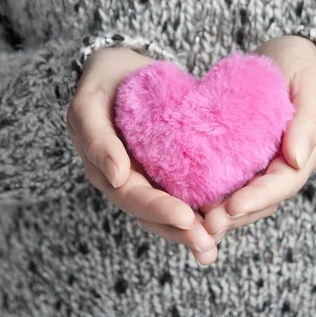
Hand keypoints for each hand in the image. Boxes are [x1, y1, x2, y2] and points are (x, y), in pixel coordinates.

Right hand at [67, 47, 218, 265]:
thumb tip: (116, 176)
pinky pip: (187, 193)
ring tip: (214, 246)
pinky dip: (204, 208)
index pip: (132, 197)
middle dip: (180, 231)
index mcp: (105, 171)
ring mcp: (149, 178)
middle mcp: (128, 181)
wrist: (121, 70)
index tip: (186, 217)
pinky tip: (226, 220)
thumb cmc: (102, 83)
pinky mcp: (170, 170)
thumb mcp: (88, 104)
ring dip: (192, 231)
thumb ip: (97, 139)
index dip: (158, 210)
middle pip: (153, 214)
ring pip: (170, 211)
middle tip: (208, 244)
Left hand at [202, 36, 315, 237]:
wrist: (284, 54)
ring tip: (193, 225)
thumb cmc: (300, 64)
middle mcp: (284, 165)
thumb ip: (310, 119)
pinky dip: (211, 195)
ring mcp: (263, 164)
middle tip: (204, 228)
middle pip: (261, 200)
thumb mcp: (312, 83)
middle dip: (234, 216)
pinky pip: (228, 182)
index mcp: (305, 153)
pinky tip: (187, 202)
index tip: (231, 208)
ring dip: (221, 213)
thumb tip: (299, 159)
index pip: (283, 184)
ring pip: (243, 197)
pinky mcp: (243, 158)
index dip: (258, 198)